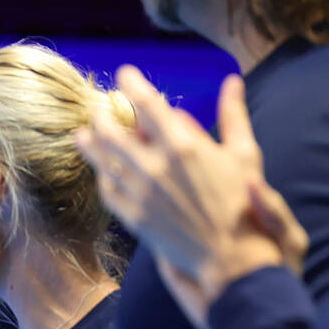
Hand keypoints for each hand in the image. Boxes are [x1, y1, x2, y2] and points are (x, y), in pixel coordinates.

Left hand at [77, 70, 300, 311]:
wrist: (230, 254)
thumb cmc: (242, 201)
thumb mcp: (244, 154)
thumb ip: (233, 115)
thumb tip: (232, 80)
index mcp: (183, 146)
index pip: (147, 104)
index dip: (133, 85)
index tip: (125, 73)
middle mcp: (155, 167)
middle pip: (113, 131)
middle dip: (103, 115)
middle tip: (100, 107)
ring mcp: (140, 193)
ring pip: (103, 160)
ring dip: (90, 143)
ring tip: (83, 133)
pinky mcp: (132, 216)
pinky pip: (107, 189)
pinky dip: (102, 175)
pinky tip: (100, 168)